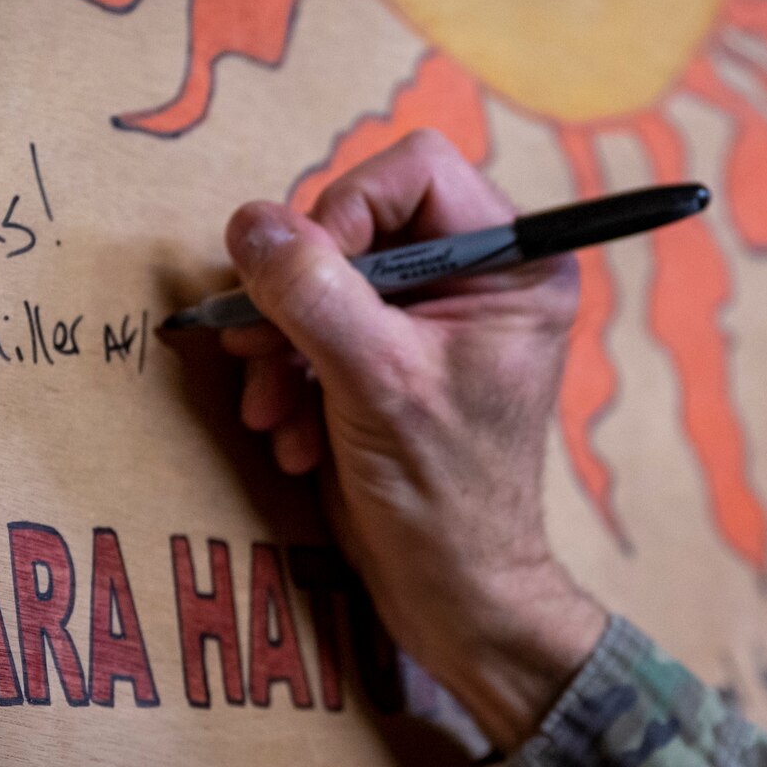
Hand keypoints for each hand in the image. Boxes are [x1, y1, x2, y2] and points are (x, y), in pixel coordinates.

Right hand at [218, 130, 605, 750]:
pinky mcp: (390, 358)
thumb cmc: (445, 497)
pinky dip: (290, 379)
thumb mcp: (376, 383)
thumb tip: (252, 222)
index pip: (414, 170)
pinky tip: (292, 436)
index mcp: (514, 266)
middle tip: (260, 350)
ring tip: (272, 410)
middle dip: (300, 293)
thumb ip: (314, 294)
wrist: (454, 596)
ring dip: (282, 345)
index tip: (306, 277)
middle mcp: (480, 279)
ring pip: (326, 278)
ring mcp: (432, 319)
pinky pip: (317, 328)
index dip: (346, 209)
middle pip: (359, 221)